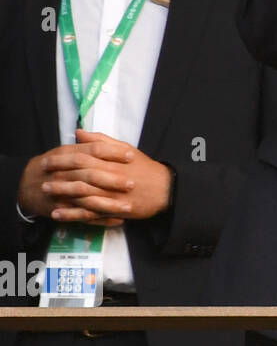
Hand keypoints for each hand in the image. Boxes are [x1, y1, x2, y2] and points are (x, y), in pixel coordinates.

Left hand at [19, 130, 172, 224]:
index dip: (62, 159)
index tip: (47, 159)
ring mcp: (110, 195)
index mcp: (111, 162)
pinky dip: (70, 214)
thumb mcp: (126, 149)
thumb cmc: (145, 168)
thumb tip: (79, 132)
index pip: (82, 158)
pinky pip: (88, 213)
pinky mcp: (112, 210)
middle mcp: (109, 178)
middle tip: (41, 175)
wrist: (165, 189)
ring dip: (61, 194)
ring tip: (45, 192)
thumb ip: (102, 141)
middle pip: (78, 176)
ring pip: (80, 195)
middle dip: (58, 176)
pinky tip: (57, 213)